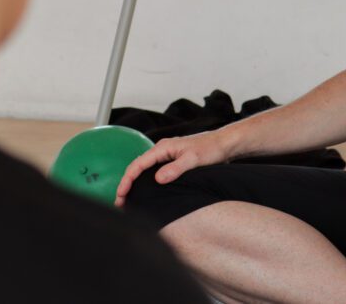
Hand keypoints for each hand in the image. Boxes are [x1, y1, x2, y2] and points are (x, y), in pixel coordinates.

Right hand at [113, 131, 229, 206]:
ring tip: (129, 200)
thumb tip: (158, 179)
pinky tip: (145, 192)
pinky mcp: (173, 162)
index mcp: (163, 148)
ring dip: (135, 184)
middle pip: (138, 167)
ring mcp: (167, 156)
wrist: (225, 144)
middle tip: (120, 203)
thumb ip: (175, 169)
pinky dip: (145, 182)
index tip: (121, 194)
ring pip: (145, 170)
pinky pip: (153, 172)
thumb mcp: (193, 160)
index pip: (138, 164)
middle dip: (127, 184)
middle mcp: (162, 150)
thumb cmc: (211, 149)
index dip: (127, 180)